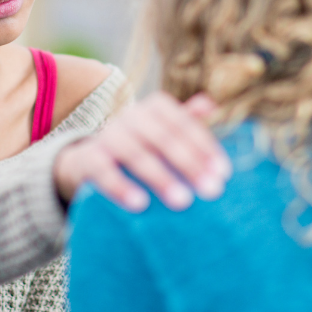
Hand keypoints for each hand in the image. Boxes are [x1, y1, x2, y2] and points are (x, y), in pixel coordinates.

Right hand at [53, 92, 231, 211]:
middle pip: (163, 138)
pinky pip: (104, 171)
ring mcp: (108, 136)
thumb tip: (212, 106)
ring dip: (160, 177)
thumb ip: (185, 120)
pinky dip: (121, 187)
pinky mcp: (88, 158)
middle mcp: (131, 116)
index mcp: (154, 107)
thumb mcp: (162, 132)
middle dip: (190, 164)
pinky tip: (140, 205)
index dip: (205, 147)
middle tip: (212, 191)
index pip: (183, 124)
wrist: (88, 159)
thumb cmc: (139, 146)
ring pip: (135, 154)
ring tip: (183, 201)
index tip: (223, 173)